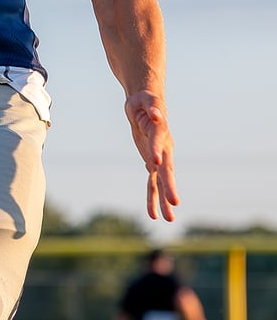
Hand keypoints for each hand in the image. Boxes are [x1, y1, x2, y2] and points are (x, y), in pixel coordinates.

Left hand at [124, 92, 177, 220]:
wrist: (147, 104)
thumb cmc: (145, 101)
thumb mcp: (145, 100)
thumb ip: (152, 108)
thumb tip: (156, 115)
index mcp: (161, 132)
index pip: (158, 142)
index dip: (156, 151)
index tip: (155, 162)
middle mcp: (164, 148)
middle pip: (167, 170)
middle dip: (170, 187)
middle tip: (175, 203)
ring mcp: (159, 157)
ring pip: (161, 182)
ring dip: (163, 200)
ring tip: (168, 219)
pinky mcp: (152, 163)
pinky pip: (152, 183)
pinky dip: (152, 197)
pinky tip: (152, 214)